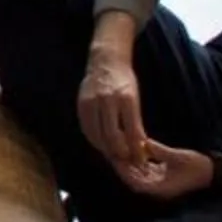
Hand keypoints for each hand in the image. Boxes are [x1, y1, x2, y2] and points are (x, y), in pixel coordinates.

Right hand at [76, 44, 147, 166]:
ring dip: (106, 149)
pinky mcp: (81, 104)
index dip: (136, 149)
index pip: (132, 131)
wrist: (105, 60)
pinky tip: (101, 144)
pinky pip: (86, 129)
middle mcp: (108, 100)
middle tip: (126, 161)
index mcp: (127, 98)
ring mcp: (92, 102)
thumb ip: (135, 121)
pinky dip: (94, 140)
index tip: (140, 159)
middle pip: (112, 136)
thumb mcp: (135, 97)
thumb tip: (138, 146)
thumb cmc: (125, 80)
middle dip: (120, 153)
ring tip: (114, 155)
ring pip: (97, 135)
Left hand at [113, 143, 214, 198]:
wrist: (213, 173)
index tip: (116, 159)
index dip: (124, 172)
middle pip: (135, 180)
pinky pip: (146, 172)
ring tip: (119, 150)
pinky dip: (138, 164)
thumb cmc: (198, 167)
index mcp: (161, 188)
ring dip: (130, 165)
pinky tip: (132, 151)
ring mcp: (160, 184)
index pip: (136, 183)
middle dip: (123, 167)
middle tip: (113, 151)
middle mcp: (158, 188)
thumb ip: (160, 151)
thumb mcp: (179, 157)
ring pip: (139, 176)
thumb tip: (144, 142)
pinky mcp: (163, 178)